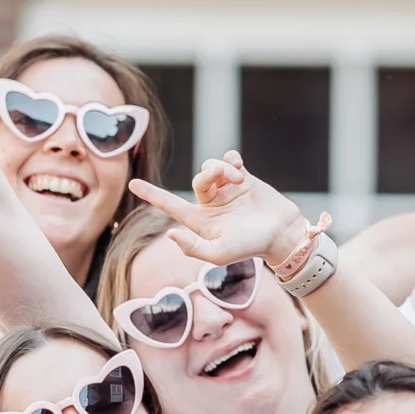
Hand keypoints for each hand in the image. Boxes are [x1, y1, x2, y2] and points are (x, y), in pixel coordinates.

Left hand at [132, 152, 315, 268]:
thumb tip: (170, 233)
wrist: (283, 234)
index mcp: (200, 220)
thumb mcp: (219, 254)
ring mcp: (228, 190)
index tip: (131, 183)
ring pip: (212, 167)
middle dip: (209, 174)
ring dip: (223, 168)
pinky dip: (231, 159)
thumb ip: (193, 247)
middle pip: (197, 179)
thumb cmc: (251, 247)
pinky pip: (229, 159)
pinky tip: (240, 166)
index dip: (151, 194)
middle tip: (229, 178)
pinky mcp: (245, 179)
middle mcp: (212, 203)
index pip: (169, 204)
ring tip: (239, 177)